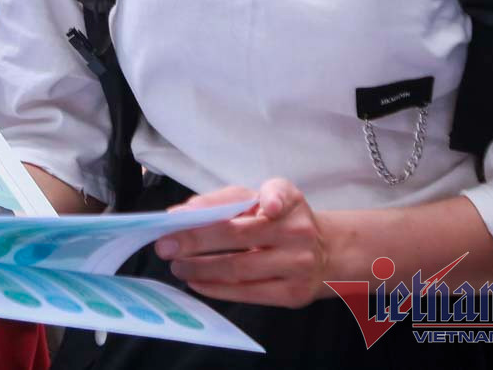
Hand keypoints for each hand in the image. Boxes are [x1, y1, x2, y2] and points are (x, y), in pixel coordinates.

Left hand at [154, 179, 328, 307]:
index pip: (246, 199)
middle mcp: (297, 230)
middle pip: (235, 235)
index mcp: (288, 199)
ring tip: (176, 266)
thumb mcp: (261, 198)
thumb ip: (224, 200)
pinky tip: (196, 283)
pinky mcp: (294, 294)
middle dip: (193, 240)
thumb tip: (182, 213)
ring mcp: (298, 264)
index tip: (179, 214)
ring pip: (239, 268)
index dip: (211, 206)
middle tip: (163, 245)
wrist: (328, 254)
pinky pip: (248, 293)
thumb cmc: (282, 220)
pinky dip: (217, 289)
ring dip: (200, 268)